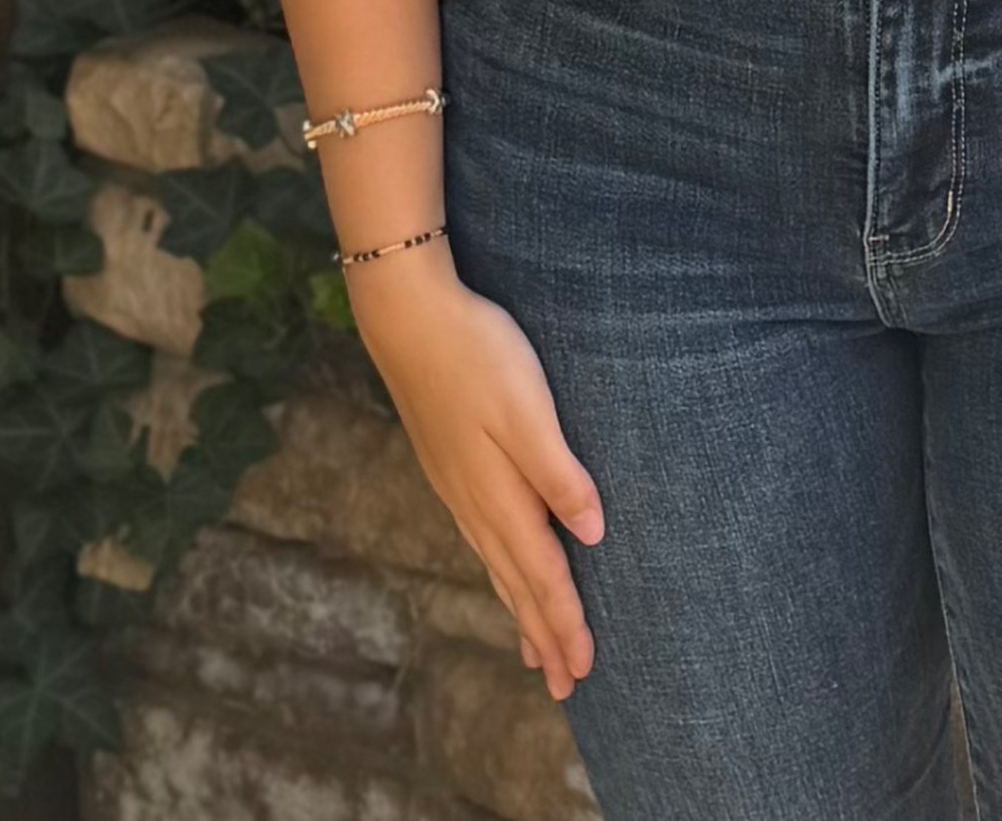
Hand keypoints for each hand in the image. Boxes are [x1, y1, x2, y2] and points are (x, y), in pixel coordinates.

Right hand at [349, 260, 603, 698]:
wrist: (409, 318)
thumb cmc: (477, 354)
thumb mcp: (527, 409)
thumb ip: (558, 473)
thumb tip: (592, 533)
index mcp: (500, 495)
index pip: (542, 574)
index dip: (564, 622)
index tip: (583, 669)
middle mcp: (476, 503)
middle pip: (517, 583)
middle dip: (542, 634)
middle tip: (565, 684)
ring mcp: (459, 488)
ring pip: (497, 566)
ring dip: (520, 610)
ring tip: (534, 651)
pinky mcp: (450, 468)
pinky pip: (482, 541)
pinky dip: (500, 572)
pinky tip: (502, 570)